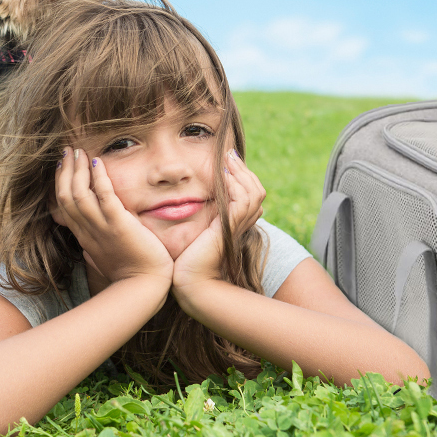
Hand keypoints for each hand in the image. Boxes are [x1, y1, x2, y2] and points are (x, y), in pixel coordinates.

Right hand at [51, 147, 173, 284]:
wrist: (143, 287)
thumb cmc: (129, 275)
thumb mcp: (104, 259)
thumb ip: (93, 249)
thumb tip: (85, 248)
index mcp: (84, 237)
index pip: (63, 206)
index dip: (61, 183)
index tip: (63, 167)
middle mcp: (88, 230)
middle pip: (66, 196)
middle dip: (65, 171)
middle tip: (67, 151)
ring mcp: (102, 228)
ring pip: (79, 194)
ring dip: (78, 169)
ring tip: (79, 151)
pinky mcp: (119, 225)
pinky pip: (104, 196)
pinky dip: (99, 178)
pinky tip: (98, 162)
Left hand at [171, 150, 266, 290]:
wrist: (189, 283)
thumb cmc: (185, 262)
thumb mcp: (192, 233)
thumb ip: (195, 218)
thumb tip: (181, 202)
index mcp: (233, 223)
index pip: (248, 194)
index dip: (241, 176)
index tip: (226, 160)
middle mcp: (240, 224)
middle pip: (256, 190)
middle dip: (243, 170)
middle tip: (229, 153)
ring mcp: (237, 226)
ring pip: (253, 192)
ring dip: (240, 172)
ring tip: (227, 159)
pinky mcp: (228, 228)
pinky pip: (241, 200)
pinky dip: (235, 185)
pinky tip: (223, 175)